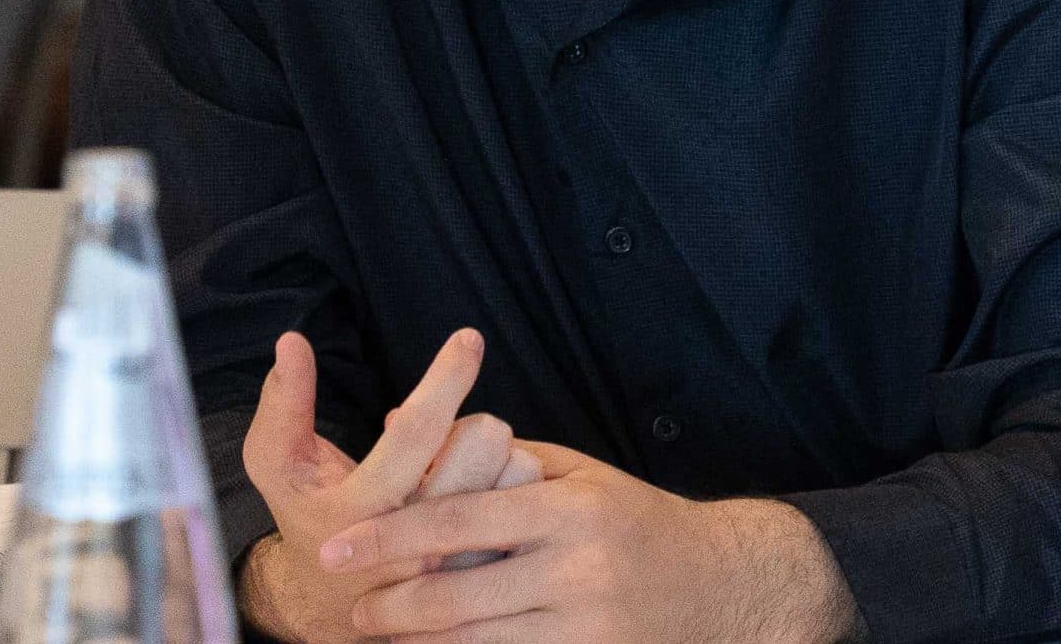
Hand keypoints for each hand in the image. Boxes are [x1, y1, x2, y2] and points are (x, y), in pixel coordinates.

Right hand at [239, 328, 533, 643]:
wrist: (332, 606)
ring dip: (496, 458)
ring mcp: (461, 565)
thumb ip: (284, 404)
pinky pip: (531, 507)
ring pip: (518, 471)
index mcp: (363, 511)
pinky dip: (511, 489)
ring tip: (461, 475)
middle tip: (447, 440)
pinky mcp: (491, 577)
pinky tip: (481, 501)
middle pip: (485, 442)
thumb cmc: (307, 517)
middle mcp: (419, 542)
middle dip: (470, 423)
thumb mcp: (276, 464)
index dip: (446, 377)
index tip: (468, 338)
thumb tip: (292, 340)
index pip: (418, 431)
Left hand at [321, 442, 855, 643]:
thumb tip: (408, 436)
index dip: (390, 537)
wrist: (723, 584)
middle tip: (350, 610)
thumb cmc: (632, 519)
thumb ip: (497, 462)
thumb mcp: (576, 474)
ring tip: (380, 636)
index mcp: (569, 509)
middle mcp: (579, 571)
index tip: (337, 548)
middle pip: (459, 599)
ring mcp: (591, 628)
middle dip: (393, 610)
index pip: (459, 522)